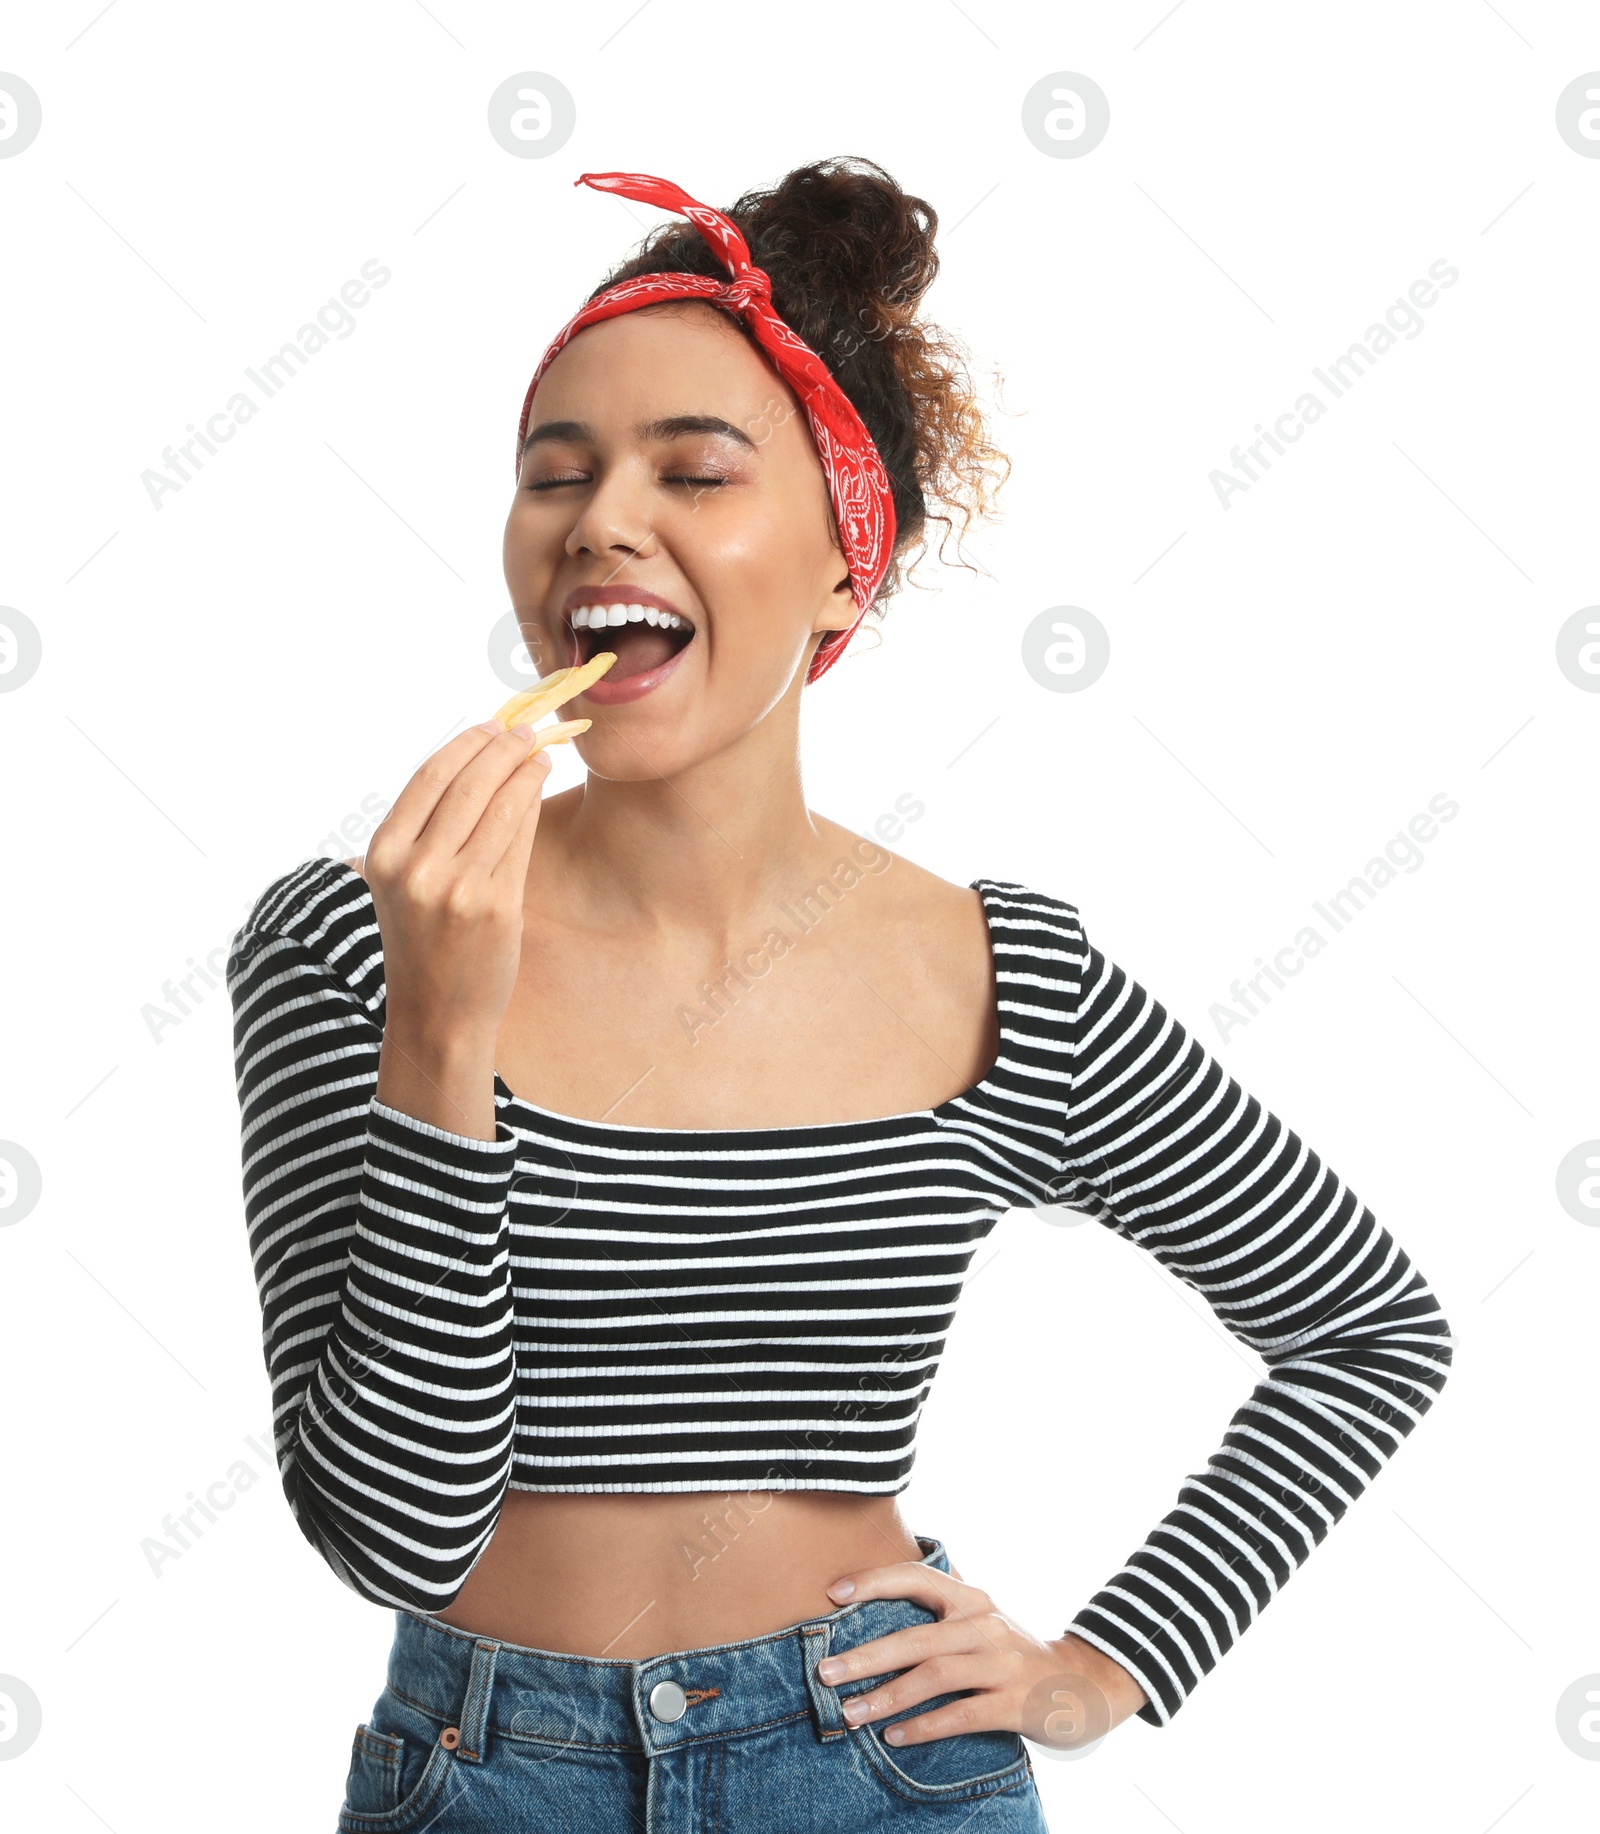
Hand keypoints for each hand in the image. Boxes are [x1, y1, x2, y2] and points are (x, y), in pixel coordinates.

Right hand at [363, 717, 555, 1041]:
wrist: (437, 1013)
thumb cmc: (422, 943)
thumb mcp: (402, 883)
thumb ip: (425, 831)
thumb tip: (473, 765)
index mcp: (383, 855)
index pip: (429, 778)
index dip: (465, 745)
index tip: (490, 725)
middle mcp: (416, 868)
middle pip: (468, 785)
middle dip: (502, 748)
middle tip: (525, 730)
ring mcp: (457, 887)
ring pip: (500, 806)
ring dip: (524, 770)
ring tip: (540, 753)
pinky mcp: (496, 906)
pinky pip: (520, 839)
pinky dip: (531, 805)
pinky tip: (538, 788)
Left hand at [816, 1559, 1147, 1753]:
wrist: (1082, 1683)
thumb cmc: (1012, 1653)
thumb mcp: (980, 1621)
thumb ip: (939, 1613)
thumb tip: (871, 1610)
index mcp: (971, 1598)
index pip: (917, 1577)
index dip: (874, 1581)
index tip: (833, 1593)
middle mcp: (984, 1624)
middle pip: (916, 1637)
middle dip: (866, 1656)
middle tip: (825, 1671)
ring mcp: (1001, 1663)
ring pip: (934, 1677)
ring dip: (887, 1696)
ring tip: (851, 1712)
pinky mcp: (1014, 1703)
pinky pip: (961, 1715)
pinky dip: (924, 1726)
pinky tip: (894, 1737)